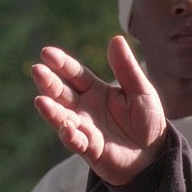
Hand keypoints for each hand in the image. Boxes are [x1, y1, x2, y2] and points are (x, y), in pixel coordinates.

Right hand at [31, 35, 166, 185]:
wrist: (154, 153)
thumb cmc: (147, 119)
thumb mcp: (140, 89)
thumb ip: (126, 68)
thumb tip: (116, 39)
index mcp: (95, 91)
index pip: (75, 74)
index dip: (62, 64)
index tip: (47, 52)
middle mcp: (84, 108)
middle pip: (62, 93)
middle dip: (49, 83)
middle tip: (37, 70)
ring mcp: (84, 128)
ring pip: (63, 118)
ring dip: (52, 111)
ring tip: (41, 100)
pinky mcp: (90, 148)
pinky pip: (77, 141)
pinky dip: (70, 135)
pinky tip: (66, 126)